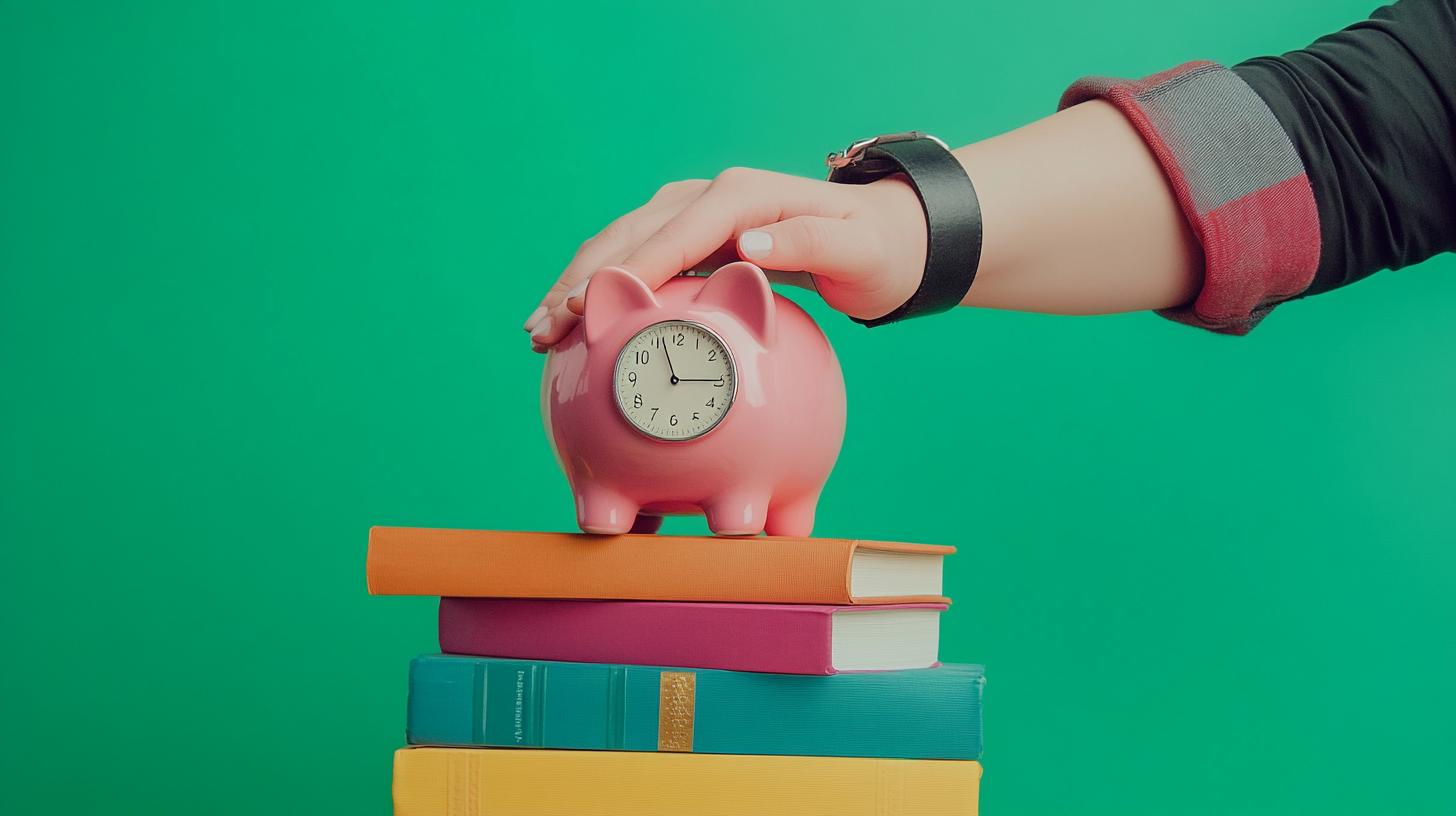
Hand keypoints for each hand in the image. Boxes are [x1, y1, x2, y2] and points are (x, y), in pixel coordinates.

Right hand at [523, 168, 928, 350]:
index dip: (625, 269)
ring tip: (538, 330)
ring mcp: (697, 214)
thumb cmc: (875, 251)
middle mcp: (710, 197)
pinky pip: (639, 260)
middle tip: (540, 328)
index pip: (670, 233)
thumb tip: (746, 248)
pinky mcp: (694, 237)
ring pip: (622, 245)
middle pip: (629, 236)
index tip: (584, 305)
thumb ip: (806, 246)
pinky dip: (602, 287)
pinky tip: (575, 323)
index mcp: (740, 198)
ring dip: (578, 284)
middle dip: (580, 280)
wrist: (886, 238)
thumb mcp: (856, 252)